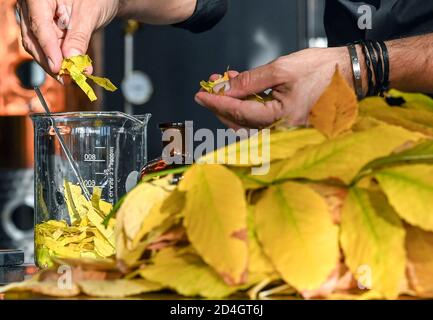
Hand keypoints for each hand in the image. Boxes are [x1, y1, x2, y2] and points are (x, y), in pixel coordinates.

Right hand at [17, 0, 120, 77]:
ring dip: (54, 64)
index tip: (57, 68)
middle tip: (66, 78)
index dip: (48, 49)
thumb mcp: (89, 15)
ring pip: (38, 46)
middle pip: (33, 39)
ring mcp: (36, 18)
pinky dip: (59, 60)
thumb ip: (79, 37)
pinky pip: (47, 47)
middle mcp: (32, 7)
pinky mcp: (45, 29)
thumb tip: (71, 59)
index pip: (39, 25)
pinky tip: (71, 70)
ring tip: (71, 77)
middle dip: (49, 61)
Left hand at [195, 47, 353, 128]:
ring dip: (232, 104)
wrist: (349, 74)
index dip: (216, 104)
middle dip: (221, 104)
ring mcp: (284, 129)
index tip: (200, 96)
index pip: (238, 113)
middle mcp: (281, 130)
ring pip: (248, 122)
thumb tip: (225, 90)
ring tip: (224, 83)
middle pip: (239, 122)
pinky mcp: (286, 124)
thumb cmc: (321, 70)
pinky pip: (260, 119)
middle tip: (210, 86)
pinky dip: (246, 105)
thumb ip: (251, 81)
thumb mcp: (282, 69)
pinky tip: (240, 88)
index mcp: (280, 118)